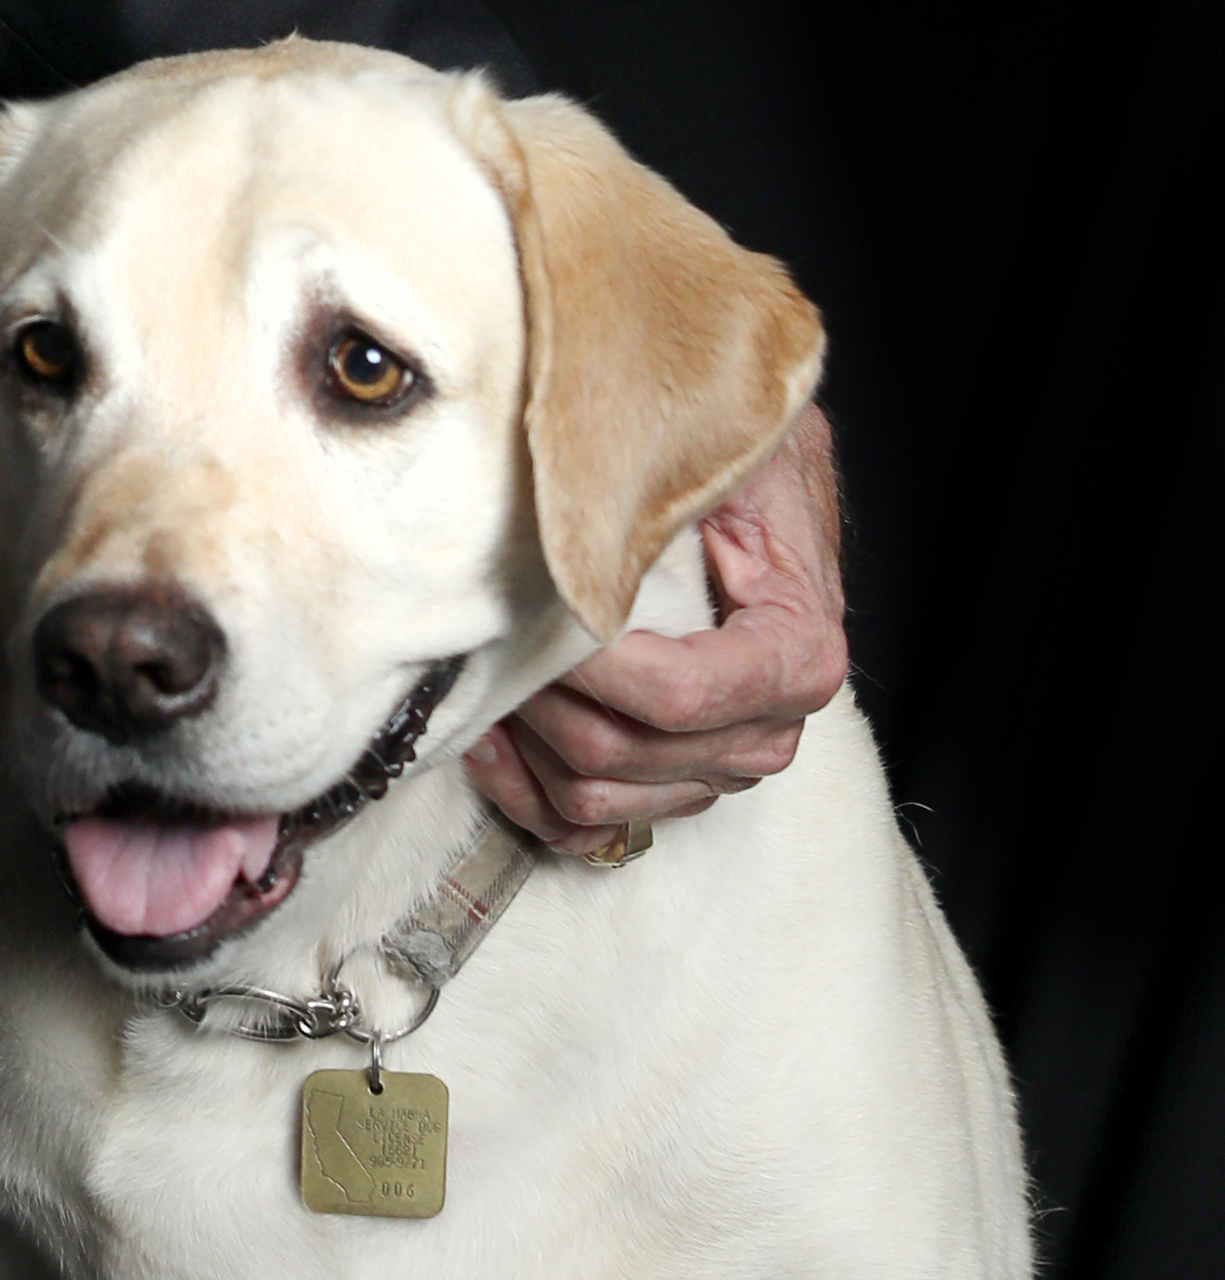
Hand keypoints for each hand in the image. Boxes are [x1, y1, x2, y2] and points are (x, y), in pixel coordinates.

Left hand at [467, 406, 847, 845]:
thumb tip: (591, 510)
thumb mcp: (723, 452)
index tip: (531, 606)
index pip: (677, 695)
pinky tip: (488, 730)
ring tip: (483, 663)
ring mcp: (715, 767)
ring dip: (524, 734)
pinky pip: (585, 828)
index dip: (589, 663)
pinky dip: (525, 790)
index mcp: (796, 652)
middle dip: (539, 690)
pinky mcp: (668, 786)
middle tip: (489, 623)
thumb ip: (672, 491)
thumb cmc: (738, 464)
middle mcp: (767, 727)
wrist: (758, 485)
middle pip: (623, 750)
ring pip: (594, 795)